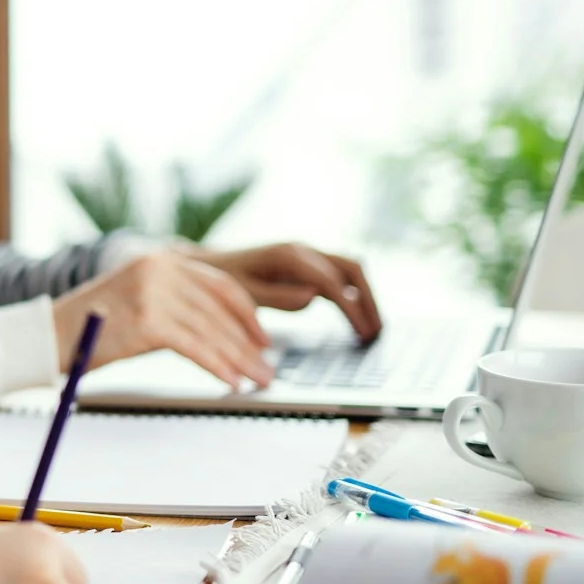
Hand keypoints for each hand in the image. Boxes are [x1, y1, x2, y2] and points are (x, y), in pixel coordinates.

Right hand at [53, 251, 273, 388]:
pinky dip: (218, 367)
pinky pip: (195, 348)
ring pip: (211, 331)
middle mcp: (159, 269)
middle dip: (248, 345)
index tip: (263, 339)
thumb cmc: (91, 325)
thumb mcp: (138, 299)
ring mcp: (153, 293)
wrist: (47, 334)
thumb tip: (223, 331)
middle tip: (267, 370)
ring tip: (257, 382)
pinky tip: (231, 382)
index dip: (247, 315)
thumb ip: (175, 302)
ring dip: (240, 360)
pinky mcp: (147, 321)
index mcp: (161, 259)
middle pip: (220, 311)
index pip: (220, 284)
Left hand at [197, 243, 381, 342]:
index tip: (363, 334)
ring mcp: (306, 255)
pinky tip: (357, 320)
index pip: (332, 282)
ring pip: (351, 270)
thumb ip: (276, 296)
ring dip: (366, 297)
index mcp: (288, 255)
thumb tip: (313, 296)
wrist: (206, 266)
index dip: (352, 309)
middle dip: (369, 300)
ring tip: (373, 330)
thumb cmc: (219, 282)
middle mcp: (302, 249)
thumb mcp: (242, 293)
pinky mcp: (306, 265)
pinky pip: (340, 276)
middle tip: (377, 333)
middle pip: (352, 268)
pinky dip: (354, 295)